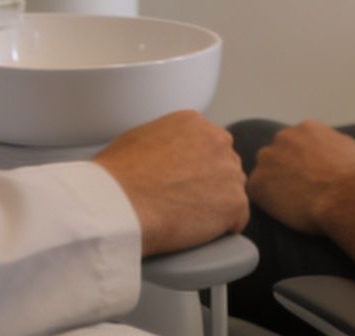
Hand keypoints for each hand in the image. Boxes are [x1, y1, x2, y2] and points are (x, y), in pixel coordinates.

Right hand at [91, 111, 246, 256]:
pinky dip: (221, 230)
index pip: (209, 146)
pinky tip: (196, 231)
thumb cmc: (118, 177)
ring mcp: (229, 172)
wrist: (120, 204)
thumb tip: (167, 154)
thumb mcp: (140, 138)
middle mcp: (218, 141)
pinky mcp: (234, 203)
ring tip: (185, 218)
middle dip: (210, 185)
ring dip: (215, 207)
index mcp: (194, 123)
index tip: (182, 183)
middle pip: (225, 167)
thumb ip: (165, 141)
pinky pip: (236, 220)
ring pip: (231, 193)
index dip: (196, 169)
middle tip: (184, 203)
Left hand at [246, 121, 354, 235]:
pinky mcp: (259, 183)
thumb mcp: (353, 149)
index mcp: (307, 128)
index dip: (302, 161)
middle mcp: (284, 137)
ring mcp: (268, 159)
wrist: (348, 196)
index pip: (297, 142)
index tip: (310, 175)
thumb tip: (336, 152)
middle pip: (277, 154)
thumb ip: (336, 146)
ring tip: (292, 203)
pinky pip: (258, 192)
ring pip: (265, 172)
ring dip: (274, 184)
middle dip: (285, 169)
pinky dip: (267, 202)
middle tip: (299, 190)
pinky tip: (285, 211)